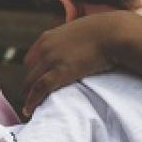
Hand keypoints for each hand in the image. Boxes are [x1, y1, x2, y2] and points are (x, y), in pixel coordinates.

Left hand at [21, 11, 139, 115]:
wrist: (113, 32)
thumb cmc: (104, 31)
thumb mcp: (79, 31)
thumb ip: (71, 40)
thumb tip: (78, 47)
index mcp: (47, 38)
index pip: (30, 59)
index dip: (31, 74)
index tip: (32, 84)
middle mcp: (45, 48)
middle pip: (29, 72)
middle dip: (28, 86)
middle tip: (29, 99)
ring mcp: (51, 59)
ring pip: (31, 82)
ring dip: (28, 96)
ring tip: (28, 108)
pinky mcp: (61, 71)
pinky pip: (40, 88)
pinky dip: (32, 100)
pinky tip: (29, 110)